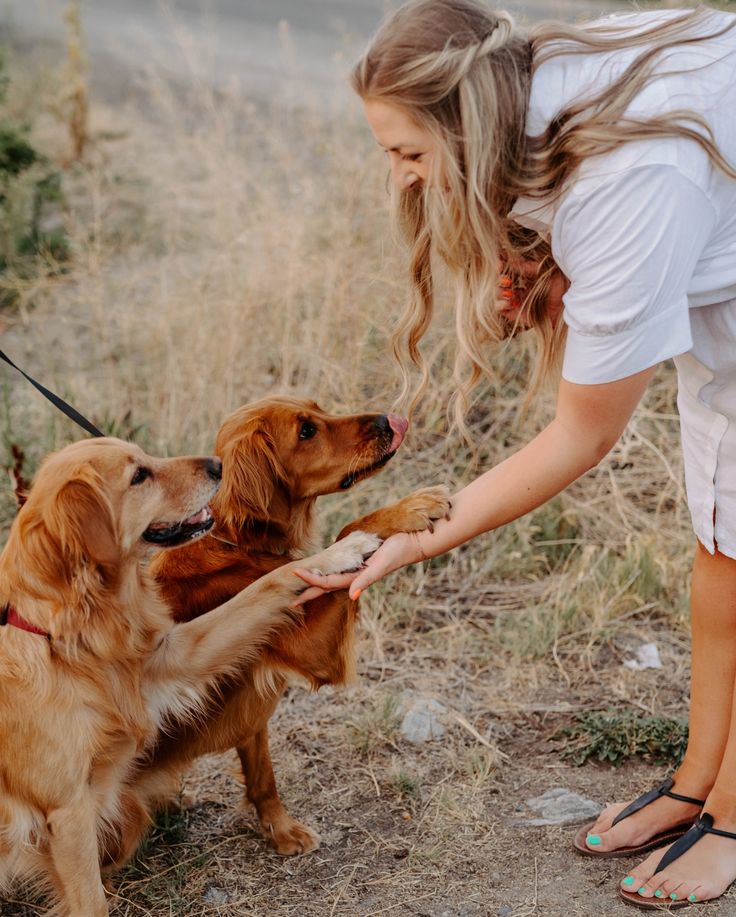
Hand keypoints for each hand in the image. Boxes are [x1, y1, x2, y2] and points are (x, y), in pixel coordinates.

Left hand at [292, 531, 423, 604]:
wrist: (412, 542)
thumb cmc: (398, 551)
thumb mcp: (381, 565)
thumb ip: (366, 580)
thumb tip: (352, 596)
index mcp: (356, 578)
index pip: (327, 582)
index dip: (311, 579)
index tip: (295, 574)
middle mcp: (354, 575)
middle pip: (326, 586)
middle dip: (309, 593)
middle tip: (291, 601)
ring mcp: (357, 568)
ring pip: (332, 578)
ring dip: (317, 583)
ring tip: (302, 587)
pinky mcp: (361, 559)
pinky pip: (340, 568)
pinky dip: (329, 571)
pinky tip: (324, 571)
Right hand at [495, 257, 567, 327]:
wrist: (566, 306)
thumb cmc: (559, 287)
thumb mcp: (544, 271)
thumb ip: (527, 267)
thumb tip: (511, 262)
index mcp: (523, 276)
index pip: (505, 269)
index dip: (499, 266)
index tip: (500, 264)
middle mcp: (517, 288)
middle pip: (498, 282)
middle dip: (499, 280)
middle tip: (506, 280)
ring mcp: (514, 301)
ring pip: (496, 295)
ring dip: (499, 292)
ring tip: (509, 291)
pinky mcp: (514, 313)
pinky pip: (500, 308)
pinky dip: (501, 304)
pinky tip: (511, 301)